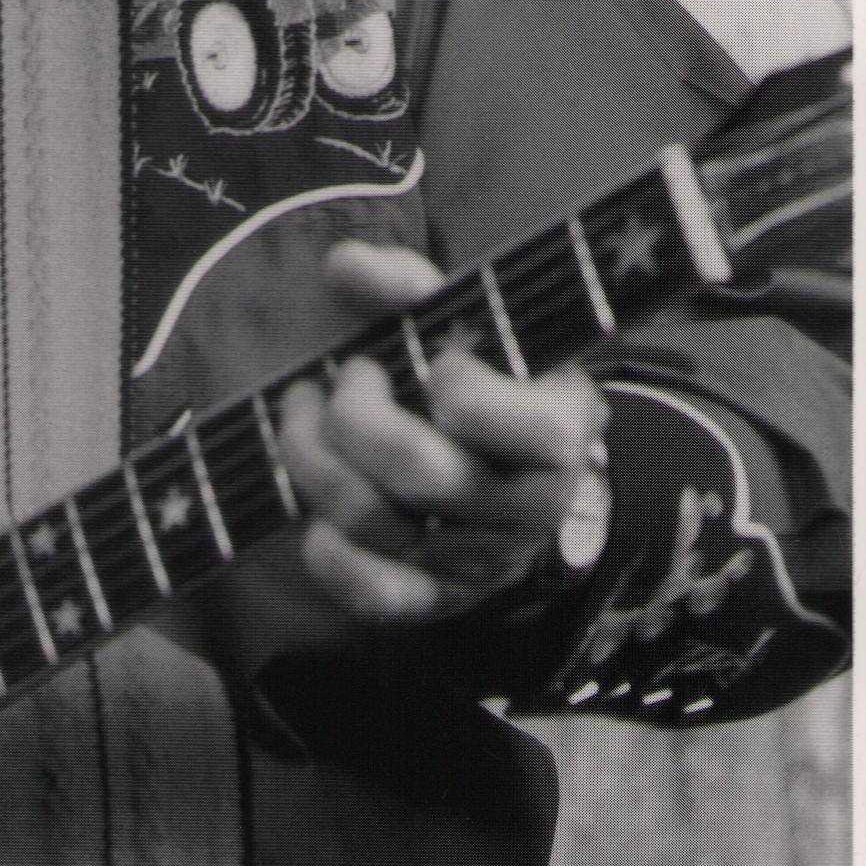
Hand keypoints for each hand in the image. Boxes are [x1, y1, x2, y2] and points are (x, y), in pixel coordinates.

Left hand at [275, 240, 606, 625]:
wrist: (500, 472)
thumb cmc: (472, 379)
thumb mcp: (458, 321)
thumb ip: (408, 285)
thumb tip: (346, 265)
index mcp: (563, 427)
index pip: (528, 427)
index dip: (459, 389)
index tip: (432, 361)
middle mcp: (535, 505)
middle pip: (424, 474)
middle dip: (354, 416)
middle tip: (343, 380)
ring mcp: (483, 560)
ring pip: (376, 523)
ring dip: (313, 461)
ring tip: (302, 416)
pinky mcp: (436, 600)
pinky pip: (370, 593)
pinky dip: (326, 553)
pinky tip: (313, 512)